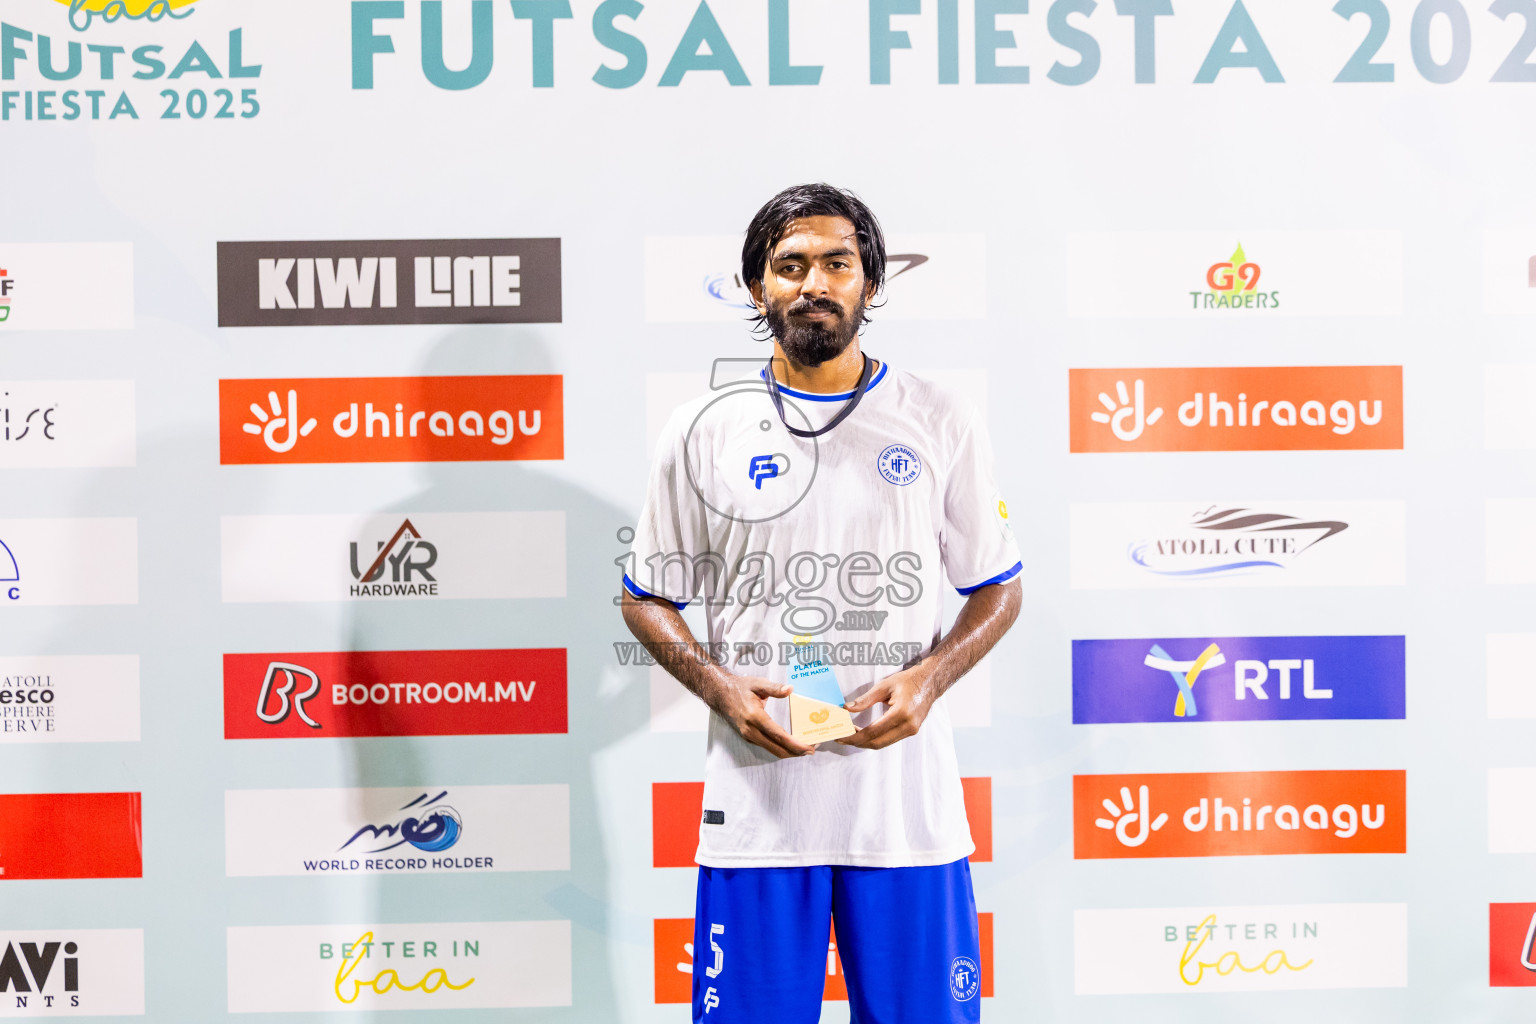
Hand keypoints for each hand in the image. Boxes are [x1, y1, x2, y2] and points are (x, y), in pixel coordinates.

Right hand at [701, 672, 815, 759]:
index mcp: (755, 717)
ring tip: (804, 748)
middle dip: (796, 752)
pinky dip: (780, 748)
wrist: (720, 694)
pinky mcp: (748, 737)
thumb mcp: (758, 683)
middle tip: (811, 749)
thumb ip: (775, 688)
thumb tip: (790, 689)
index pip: (778, 736)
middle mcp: (751, 730)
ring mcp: (748, 736)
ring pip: (772, 750)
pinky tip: (790, 743)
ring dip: (789, 752)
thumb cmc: (740, 688)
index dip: (795, 744)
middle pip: (777, 749)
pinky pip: (767, 747)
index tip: (809, 747)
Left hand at [838, 663, 937, 749]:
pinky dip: (875, 739)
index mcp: (901, 713)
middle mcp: (908, 725)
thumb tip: (847, 708)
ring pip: (883, 744)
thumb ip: (865, 699)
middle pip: (877, 742)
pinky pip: (890, 740)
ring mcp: (911, 730)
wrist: (930, 682)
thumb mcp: (884, 686)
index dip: (855, 736)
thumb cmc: (908, 681)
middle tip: (842, 737)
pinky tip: (865, 733)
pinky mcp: (911, 731)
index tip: (841, 736)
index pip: (873, 732)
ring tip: (851, 735)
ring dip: (866, 742)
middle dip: (857, 742)